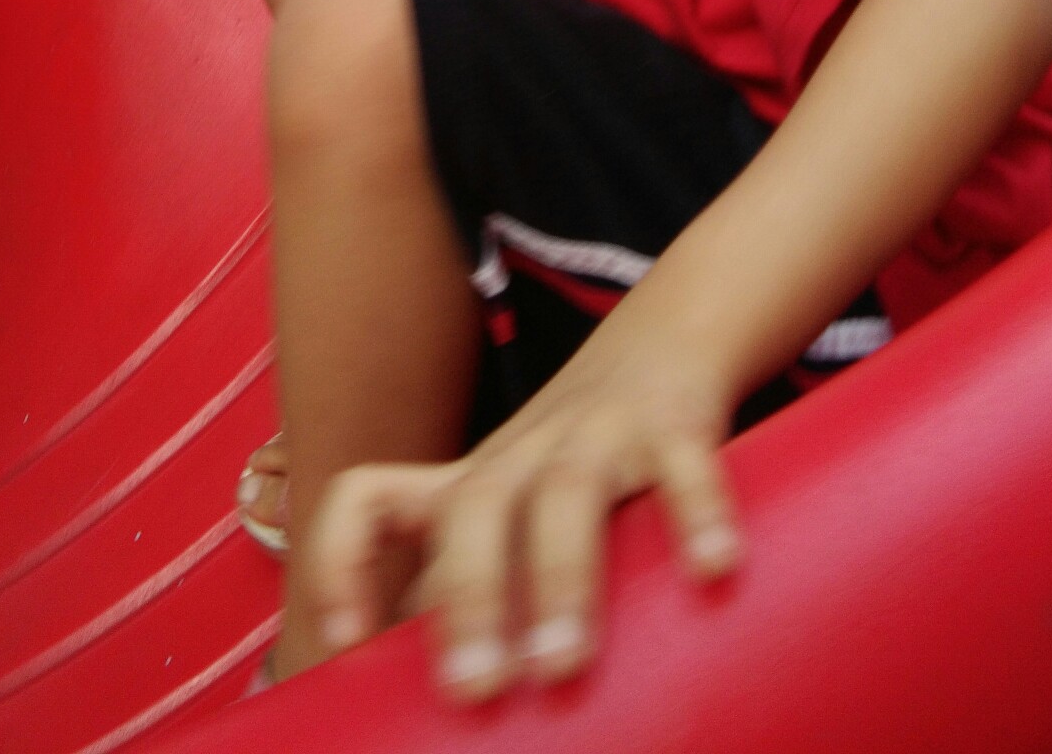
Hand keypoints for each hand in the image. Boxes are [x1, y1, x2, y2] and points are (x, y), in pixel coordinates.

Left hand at [306, 359, 741, 704]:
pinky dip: (697, 512)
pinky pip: (683, 462)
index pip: (369, 496)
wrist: (656, 348)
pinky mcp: (672, 426)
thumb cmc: (570, 466)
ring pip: (566, 491)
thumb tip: (403, 702)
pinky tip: (713, 569)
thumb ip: (461, 586)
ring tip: (564, 665)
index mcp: (468, 485)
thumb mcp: (507, 518)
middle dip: (467, 598)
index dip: (339, 558)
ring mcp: (597, 435)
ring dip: (559, 578)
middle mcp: (523, 455)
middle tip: (473, 690)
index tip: (346, 639)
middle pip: (473, 506)